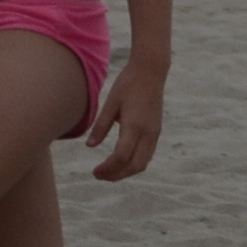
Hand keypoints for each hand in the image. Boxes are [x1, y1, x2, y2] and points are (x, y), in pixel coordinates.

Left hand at [86, 56, 165, 182]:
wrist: (151, 71)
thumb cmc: (128, 84)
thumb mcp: (111, 102)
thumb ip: (101, 126)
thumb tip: (89, 146)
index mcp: (134, 126)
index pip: (121, 157)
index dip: (107, 168)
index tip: (94, 171)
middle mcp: (147, 133)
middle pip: (133, 166)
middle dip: (116, 175)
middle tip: (99, 175)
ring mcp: (154, 134)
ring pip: (142, 164)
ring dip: (125, 172)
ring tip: (108, 171)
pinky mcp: (156, 132)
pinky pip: (147, 156)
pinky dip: (134, 164)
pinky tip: (122, 161)